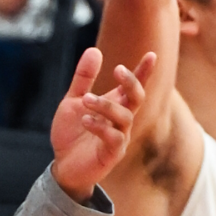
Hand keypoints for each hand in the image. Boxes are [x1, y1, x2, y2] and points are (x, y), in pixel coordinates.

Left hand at [49, 49, 153, 200]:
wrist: (63, 165)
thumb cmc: (72, 133)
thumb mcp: (73, 101)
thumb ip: (83, 79)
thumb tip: (94, 50)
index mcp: (115, 105)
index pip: (135, 86)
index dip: (144, 71)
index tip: (152, 55)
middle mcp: (122, 120)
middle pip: (137, 98)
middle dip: (131, 82)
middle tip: (117, 69)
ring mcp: (120, 137)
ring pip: (125, 117)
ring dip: (106, 106)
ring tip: (85, 100)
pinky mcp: (112, 154)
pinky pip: (114, 139)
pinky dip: (100, 127)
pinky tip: (85, 120)